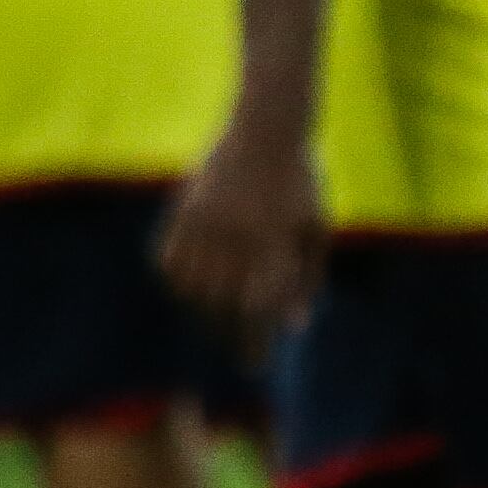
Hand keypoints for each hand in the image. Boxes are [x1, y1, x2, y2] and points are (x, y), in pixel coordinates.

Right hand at [157, 124, 326, 356]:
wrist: (267, 125)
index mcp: (274, 239)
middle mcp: (238, 235)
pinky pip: (171, 260)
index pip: (260, 306)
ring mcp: (208, 223)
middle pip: (225, 305)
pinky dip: (178, 283)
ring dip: (205, 317)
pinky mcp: (186, 210)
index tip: (256, 363)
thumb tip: (297, 325)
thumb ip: (310, 274)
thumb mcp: (315, 223)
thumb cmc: (300, 178)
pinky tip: (191, 296)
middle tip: (242, 360)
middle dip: (232, 338)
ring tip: (219, 331)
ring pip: (196, 288)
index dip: (255, 339)